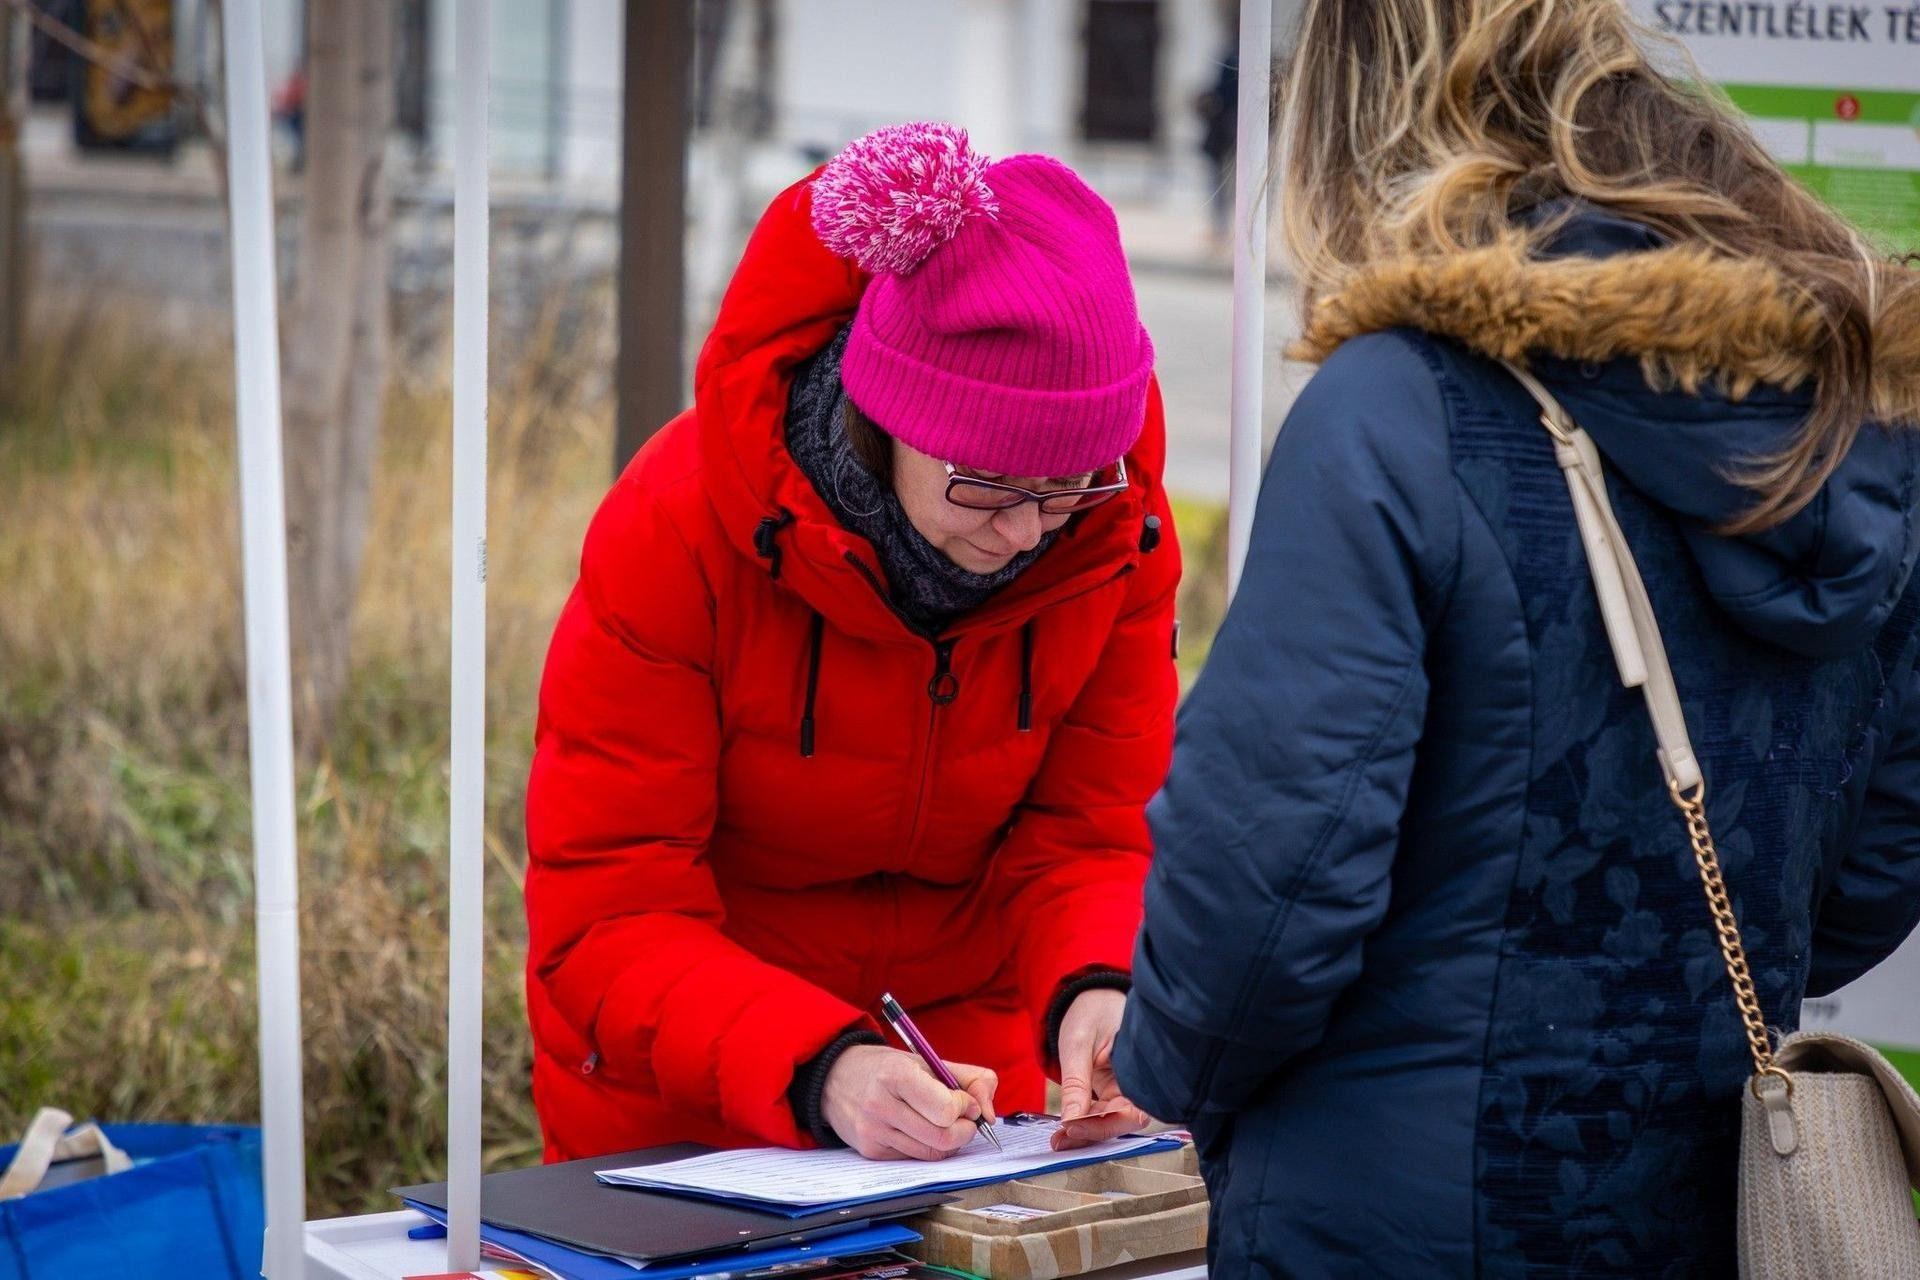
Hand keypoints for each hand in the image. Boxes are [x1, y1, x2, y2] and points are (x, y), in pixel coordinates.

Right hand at [820, 1045, 998, 1160]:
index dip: (965, 1107)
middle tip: (965, 1119)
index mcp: (896, 1076)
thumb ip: (969, 1078)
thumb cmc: (886, 1067)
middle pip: (942, 1137)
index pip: (944, 1109)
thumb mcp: (926, 1059)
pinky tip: (920, 1129)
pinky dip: (927, 1146)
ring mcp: (874, 1132)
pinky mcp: (870, 1152)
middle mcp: (880, 1106)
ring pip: (931, 1153)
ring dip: (949, 1141)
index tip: (965, 1100)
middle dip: (964, 1130)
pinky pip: (914, 1158)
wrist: (835, 1078)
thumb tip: (990, 1112)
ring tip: (944, 1122)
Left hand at [1054, 988, 1151, 1150]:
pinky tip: (1066, 1127)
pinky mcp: (1112, 1091)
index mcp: (1139, 1067)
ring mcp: (1125, 1088)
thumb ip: (1076, 1084)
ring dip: (1086, 1132)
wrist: (1088, 996)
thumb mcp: (1077, 1045)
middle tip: (1060, 1140)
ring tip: (1058, 1139)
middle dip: (1091, 1134)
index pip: (1130, 1111)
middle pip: (1121, 1121)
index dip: (1105, 1125)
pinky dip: (1085, 1121)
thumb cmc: (1090, 1011)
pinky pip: (1102, 1113)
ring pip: (1110, 1121)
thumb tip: (1070, 1121)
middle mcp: (1137, 1082)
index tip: (1073, 1126)